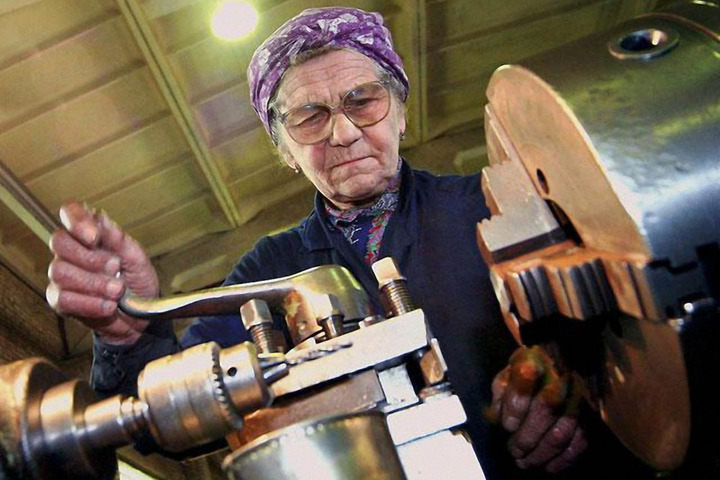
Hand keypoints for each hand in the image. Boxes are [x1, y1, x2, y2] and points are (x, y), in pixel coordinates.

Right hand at [46, 202, 158, 344]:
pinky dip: (90, 303)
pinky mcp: (61, 301)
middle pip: (60, 242)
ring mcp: (63, 277)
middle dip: (90, 258)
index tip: (94, 236)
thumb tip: (102, 219)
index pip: (71, 214)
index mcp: (90, 235)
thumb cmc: (138, 283)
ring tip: (117, 291)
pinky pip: (64, 299)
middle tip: (115, 268)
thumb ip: (118, 239)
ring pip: (60, 272)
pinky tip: (108, 305)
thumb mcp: (136, 258)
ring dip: (93, 283)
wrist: (141, 317)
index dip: (76, 221)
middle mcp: (72, 252)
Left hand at [489, 346, 587, 472]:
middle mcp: (559, 377)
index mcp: (534, 361)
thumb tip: (497, 419)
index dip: (516, 405)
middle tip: (513, 451)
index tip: (508, 426)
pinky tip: (547, 466)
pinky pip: (579, 444)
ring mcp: (577, 398)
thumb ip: (500, 395)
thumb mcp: (506, 377)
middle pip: (546, 408)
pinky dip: (561, 460)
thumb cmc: (523, 375)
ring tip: (524, 462)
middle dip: (526, 437)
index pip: (525, 378)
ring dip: (540, 453)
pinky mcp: (589, 417)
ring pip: (561, 431)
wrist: (557, 365)